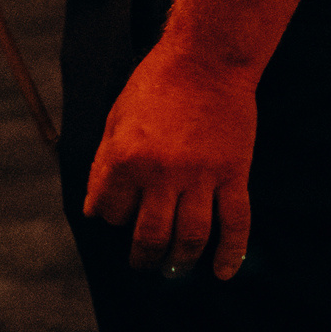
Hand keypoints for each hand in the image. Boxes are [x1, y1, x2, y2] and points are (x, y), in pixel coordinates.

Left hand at [84, 41, 258, 281]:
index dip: (110, 218)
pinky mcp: (234, 173)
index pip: (110, 212)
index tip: (116, 218)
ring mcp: (201, 176)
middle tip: (142, 263)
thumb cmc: (156, 83)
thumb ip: (104, 164)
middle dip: (143, 257)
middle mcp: (161, 173)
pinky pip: (235, 222)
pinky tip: (221, 272)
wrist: (206, 58)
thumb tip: (95, 209)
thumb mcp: (116, 118)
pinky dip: (230, 253)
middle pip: (150, 236)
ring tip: (174, 269)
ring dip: (181, 261)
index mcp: (125, 158)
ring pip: (190, 237)